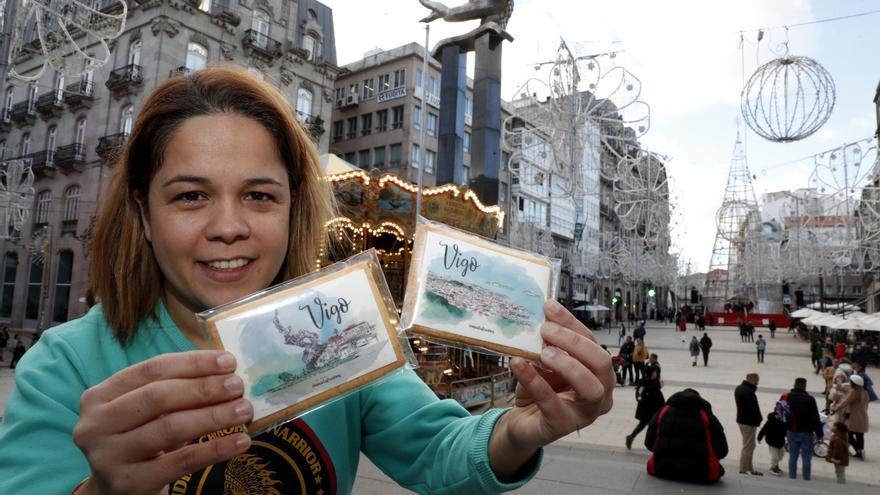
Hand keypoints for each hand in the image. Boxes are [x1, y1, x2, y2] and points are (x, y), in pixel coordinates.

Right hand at [72, 351, 252, 494]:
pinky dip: (216, 449)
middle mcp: (96, 424)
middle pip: (159, 397)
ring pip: (170, 428)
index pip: (152, 369)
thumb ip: (175, 389)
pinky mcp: (129, 483)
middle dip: (204, 388)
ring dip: (214, 416)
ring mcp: (108, 456)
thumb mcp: (146, 411)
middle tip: (238, 386)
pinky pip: (181, 461)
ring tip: (244, 410)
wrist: (119, 489)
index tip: (228, 361)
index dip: (193, 363)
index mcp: (100, 396)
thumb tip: (226, 372)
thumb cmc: (141, 439)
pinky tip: (241, 441)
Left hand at [489, 301, 614, 478]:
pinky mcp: (562, 426)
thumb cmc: (541, 389)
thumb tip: (544, 314)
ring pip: (590, 387)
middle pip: (601, 362)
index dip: (572, 323)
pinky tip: (518, 364)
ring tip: (543, 352)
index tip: (550, 307)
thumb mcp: (545, 361)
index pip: (593, 342)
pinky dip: (535, 381)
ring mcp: (585, 413)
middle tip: (546, 329)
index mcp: (599, 373)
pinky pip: (552, 402)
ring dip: (567, 364)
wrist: (522, 421)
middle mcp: (601, 393)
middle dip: (574, 342)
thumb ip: (549, 342)